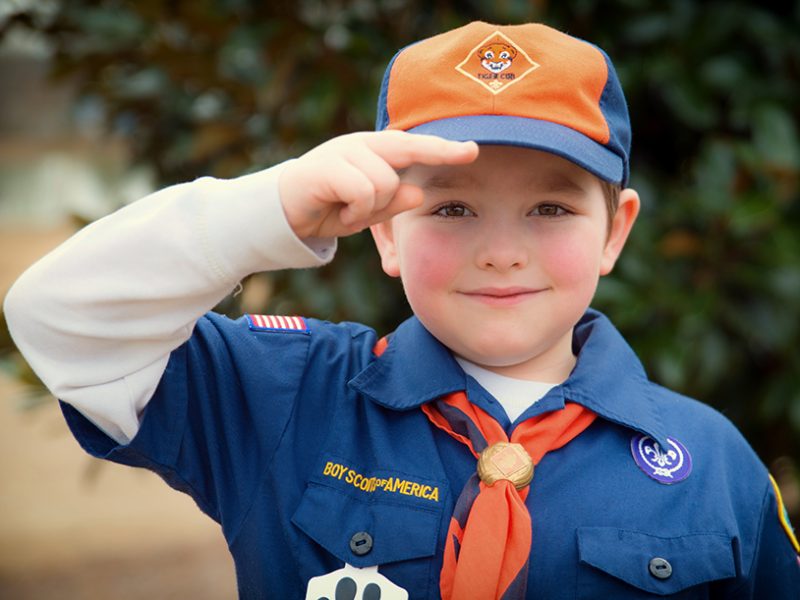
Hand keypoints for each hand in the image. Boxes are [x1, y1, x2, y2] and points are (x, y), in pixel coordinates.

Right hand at [278, 131, 477, 238]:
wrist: (282, 215)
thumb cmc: (329, 209)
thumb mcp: (367, 212)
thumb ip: (392, 203)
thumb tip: (418, 193)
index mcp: (373, 152)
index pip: (413, 146)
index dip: (443, 148)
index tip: (473, 149)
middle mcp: (361, 145)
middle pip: (407, 147)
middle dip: (439, 151)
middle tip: (470, 152)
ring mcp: (343, 152)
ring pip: (384, 181)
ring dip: (371, 208)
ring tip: (351, 214)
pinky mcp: (327, 167)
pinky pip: (362, 190)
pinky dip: (355, 211)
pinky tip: (341, 214)